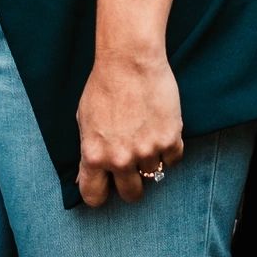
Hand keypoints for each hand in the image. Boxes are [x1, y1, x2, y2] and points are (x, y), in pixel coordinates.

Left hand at [74, 49, 184, 206]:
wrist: (130, 60)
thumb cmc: (103, 86)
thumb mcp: (84, 120)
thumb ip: (87, 151)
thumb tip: (84, 177)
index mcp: (94, 156)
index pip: (94, 197)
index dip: (100, 193)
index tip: (107, 186)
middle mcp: (120, 159)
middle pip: (131, 195)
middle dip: (131, 184)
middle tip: (133, 166)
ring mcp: (146, 151)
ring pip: (154, 174)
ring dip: (151, 159)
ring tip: (146, 133)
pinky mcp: (170, 140)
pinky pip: (173, 159)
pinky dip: (169, 148)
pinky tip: (161, 129)